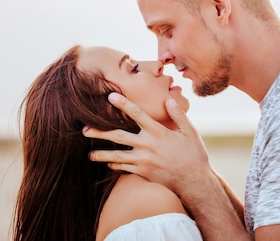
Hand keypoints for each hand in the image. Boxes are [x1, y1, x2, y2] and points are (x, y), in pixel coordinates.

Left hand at [82, 92, 211, 194]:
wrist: (194, 182)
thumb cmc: (194, 155)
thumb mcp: (190, 132)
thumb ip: (179, 115)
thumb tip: (169, 99)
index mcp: (158, 132)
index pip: (137, 114)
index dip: (123, 104)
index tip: (110, 97)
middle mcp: (148, 145)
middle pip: (118, 136)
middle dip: (100, 132)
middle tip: (84, 130)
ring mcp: (144, 161)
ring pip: (117, 156)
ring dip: (101, 154)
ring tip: (89, 154)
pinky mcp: (143, 173)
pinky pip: (125, 168)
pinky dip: (115, 165)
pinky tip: (108, 164)